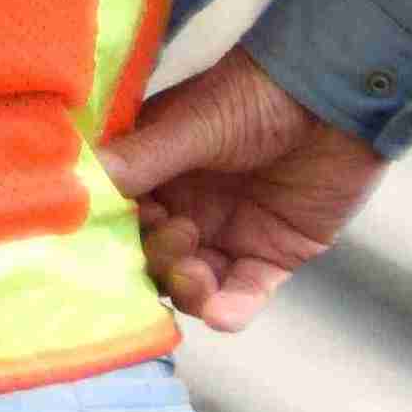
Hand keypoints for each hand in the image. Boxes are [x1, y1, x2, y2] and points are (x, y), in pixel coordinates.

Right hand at [102, 53, 385, 331]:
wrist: (337, 100)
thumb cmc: (256, 97)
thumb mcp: (190, 126)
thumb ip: (140, 161)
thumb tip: (75, 187)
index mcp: (153, 171)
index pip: (117, 214)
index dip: (111, 230)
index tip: (111, 235)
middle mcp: (183, 205)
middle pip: (150, 256)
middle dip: (155, 259)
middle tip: (179, 234)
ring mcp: (227, 232)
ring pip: (192, 282)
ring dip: (188, 288)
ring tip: (196, 274)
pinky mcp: (271, 253)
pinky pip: (245, 292)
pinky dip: (231, 309)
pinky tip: (223, 313)